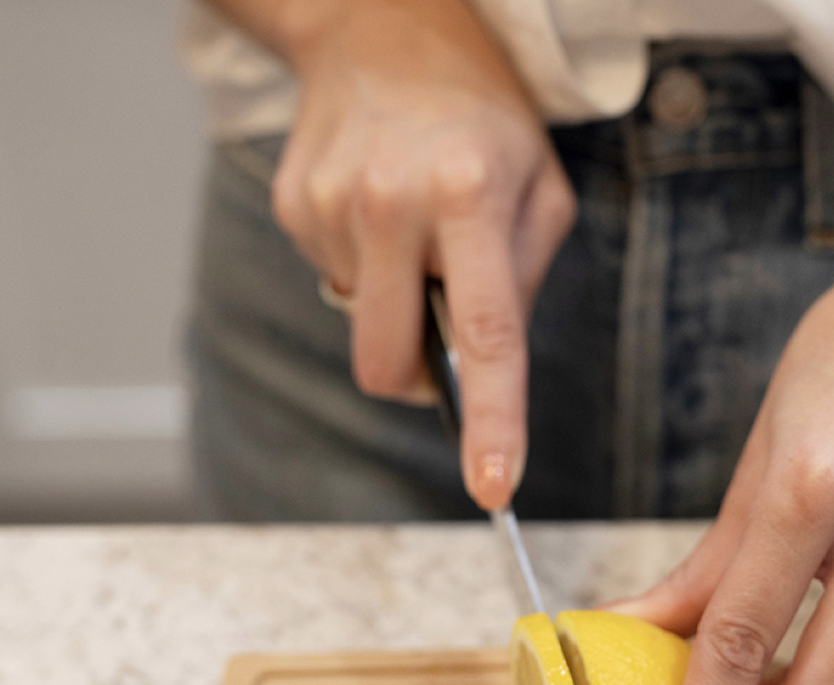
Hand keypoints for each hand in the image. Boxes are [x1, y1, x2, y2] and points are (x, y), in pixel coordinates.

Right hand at [271, 0, 575, 508]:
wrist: (385, 24)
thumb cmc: (483, 119)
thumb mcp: (540, 191)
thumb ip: (520, 286)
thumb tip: (479, 373)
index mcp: (469, 197)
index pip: (485, 339)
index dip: (490, 423)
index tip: (492, 490)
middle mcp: (390, 203)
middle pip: (384, 365)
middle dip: (412, 378)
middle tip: (437, 330)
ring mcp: (330, 204)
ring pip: (360, 326)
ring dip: (393, 303)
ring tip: (414, 228)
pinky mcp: (293, 205)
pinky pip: (333, 285)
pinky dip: (364, 271)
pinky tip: (378, 213)